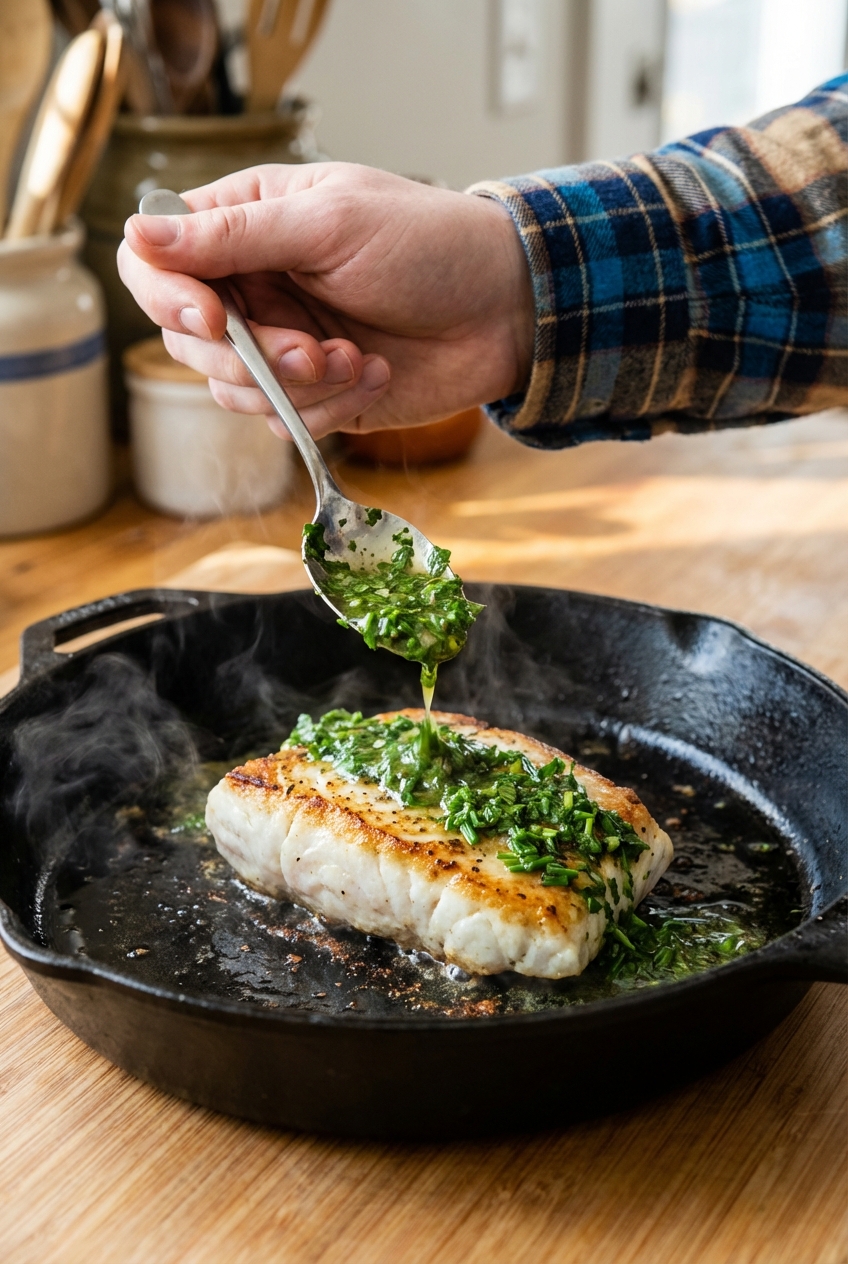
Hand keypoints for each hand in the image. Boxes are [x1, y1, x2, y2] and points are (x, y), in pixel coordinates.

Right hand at [118, 163, 533, 438]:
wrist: (504, 311)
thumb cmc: (427, 245)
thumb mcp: (330, 224)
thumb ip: (235, 236)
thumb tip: (137, 232)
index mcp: (244, 225)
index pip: (153, 261)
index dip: (167, 297)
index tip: (214, 321)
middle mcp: (252, 287)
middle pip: (187, 342)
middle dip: (252, 357)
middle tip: (312, 350)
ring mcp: (280, 344)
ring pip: (232, 391)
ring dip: (296, 386)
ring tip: (356, 360)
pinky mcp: (313, 394)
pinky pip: (280, 422)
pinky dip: (325, 409)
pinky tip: (374, 377)